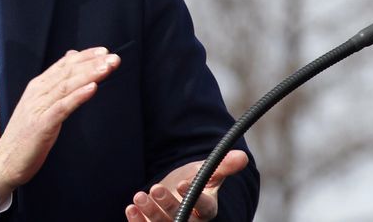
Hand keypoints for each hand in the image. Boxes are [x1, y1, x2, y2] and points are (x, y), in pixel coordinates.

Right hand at [0, 47, 119, 200]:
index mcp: (38, 87)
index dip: (84, 56)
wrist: (5, 161)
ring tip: (106, 68)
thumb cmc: (25, 135)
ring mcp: (39, 107)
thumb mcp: (40, 105)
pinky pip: (62, 107)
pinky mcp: (42, 124)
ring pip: (67, 86)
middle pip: (68, 72)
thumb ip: (55, 84)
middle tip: (113, 58)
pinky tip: (92, 89)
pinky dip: (77, 96)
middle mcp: (38, 93)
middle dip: (92, 63)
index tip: (104, 51)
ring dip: (89, 75)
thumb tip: (69, 59)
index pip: (63, 65)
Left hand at [125, 150, 248, 221]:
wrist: (174, 191)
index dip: (195, 198)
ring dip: (151, 212)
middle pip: (183, 219)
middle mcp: (191, 221)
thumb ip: (223, 165)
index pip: (204, 207)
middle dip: (169, 206)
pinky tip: (131, 208)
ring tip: (139, 196)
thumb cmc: (193, 181)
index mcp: (207, 209)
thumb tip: (242, 156)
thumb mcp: (206, 171)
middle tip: (156, 189)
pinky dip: (138, 221)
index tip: (182, 183)